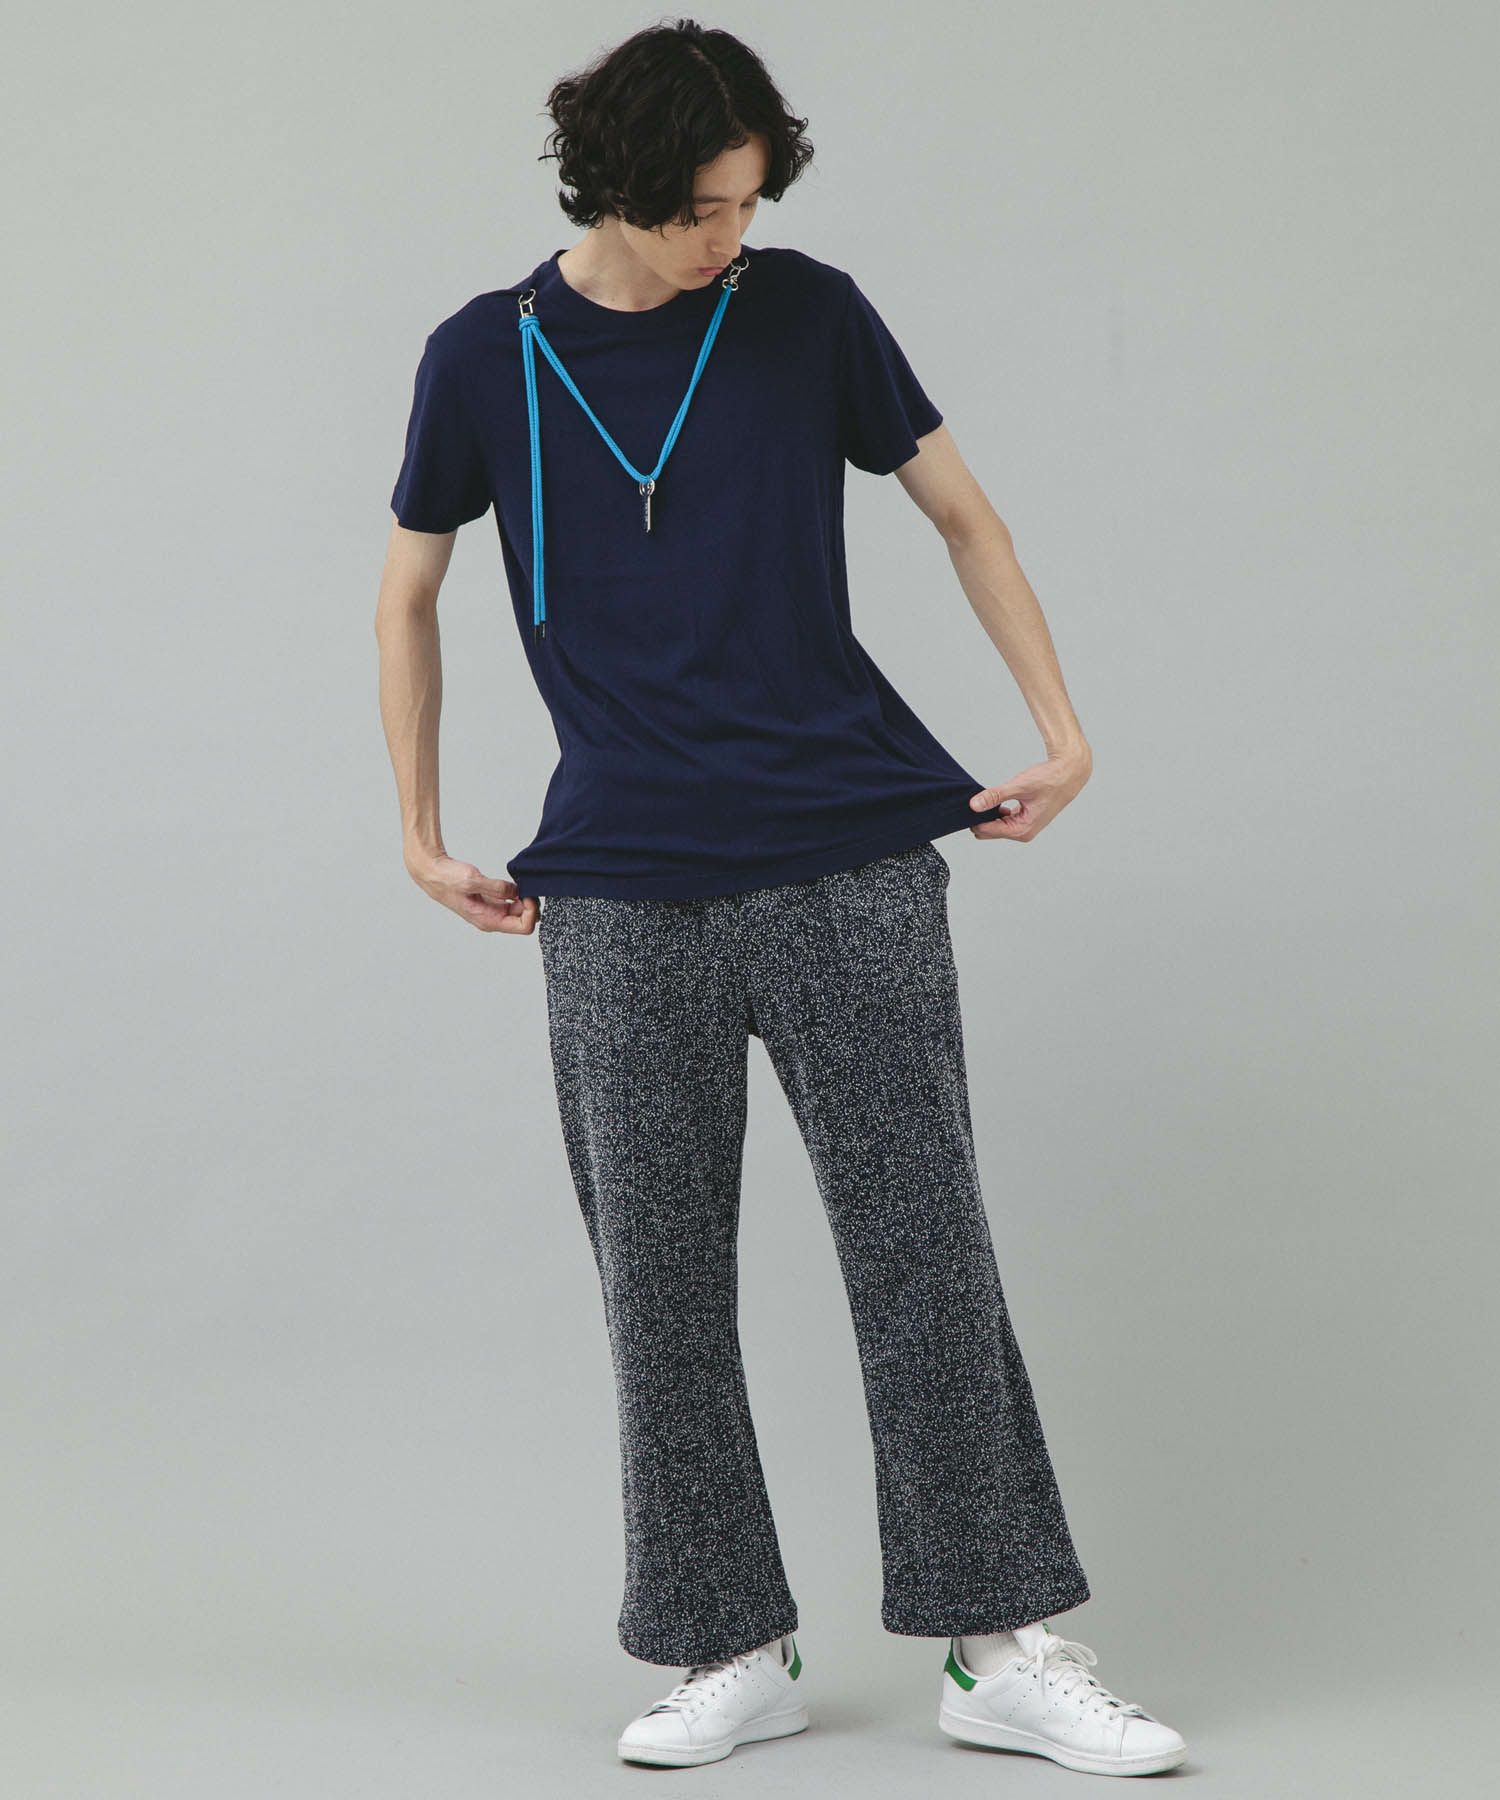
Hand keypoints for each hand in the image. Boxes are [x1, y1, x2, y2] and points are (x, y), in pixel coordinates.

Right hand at [406, 851, 538, 932]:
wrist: (433, 873)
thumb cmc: (447, 880)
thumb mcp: (472, 881)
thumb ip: (496, 887)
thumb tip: (516, 891)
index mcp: (489, 920)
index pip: (524, 927)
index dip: (531, 911)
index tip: (528, 894)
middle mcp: (492, 919)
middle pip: (525, 920)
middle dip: (531, 905)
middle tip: (527, 886)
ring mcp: (492, 911)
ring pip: (520, 911)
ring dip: (525, 898)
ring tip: (521, 883)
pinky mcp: (491, 901)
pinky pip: (512, 901)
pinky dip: (518, 893)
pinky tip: (514, 882)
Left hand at [967, 743, 1092, 841]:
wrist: (1068, 774)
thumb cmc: (1049, 780)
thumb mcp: (1019, 786)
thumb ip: (995, 796)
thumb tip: (974, 805)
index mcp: (1021, 830)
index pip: (986, 831)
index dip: (975, 818)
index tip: (971, 803)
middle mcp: (1022, 833)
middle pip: (988, 832)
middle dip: (981, 817)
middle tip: (980, 797)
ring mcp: (1023, 828)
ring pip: (994, 826)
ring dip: (989, 813)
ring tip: (991, 796)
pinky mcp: (1023, 820)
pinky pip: (1002, 820)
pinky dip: (996, 811)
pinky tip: (997, 798)